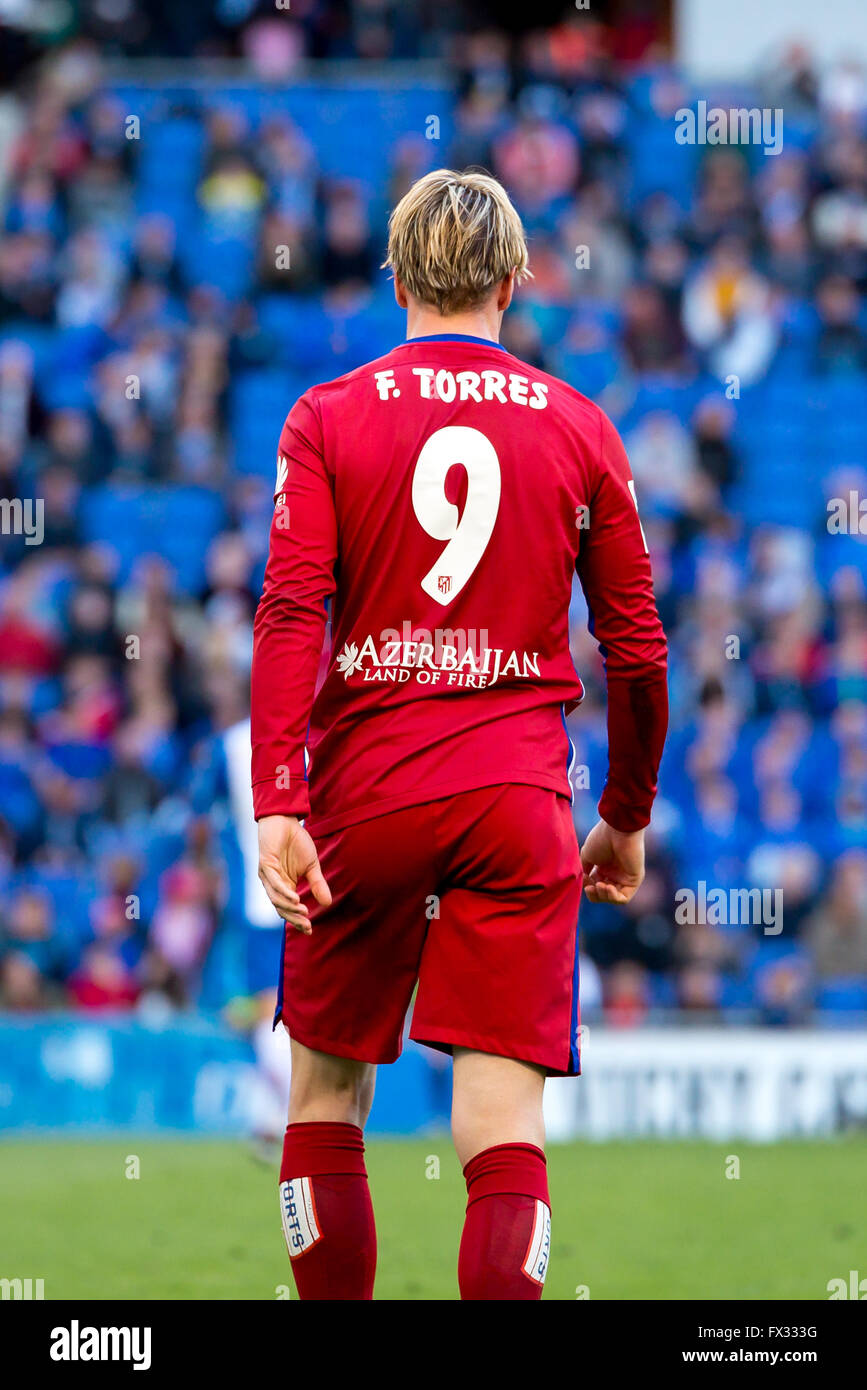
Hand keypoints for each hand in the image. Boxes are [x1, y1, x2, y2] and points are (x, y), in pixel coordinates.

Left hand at [257, 815, 331, 933]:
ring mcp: (268, 875)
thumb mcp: (312, 866)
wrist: (286, 821)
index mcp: (284, 886)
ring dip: (289, 907)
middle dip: (294, 918)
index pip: (289, 908)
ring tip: (304, 912)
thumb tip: (327, 903)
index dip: (298, 920)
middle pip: (281, 907)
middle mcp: (274, 884)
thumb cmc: (296, 842)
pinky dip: (284, 892)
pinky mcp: (265, 864)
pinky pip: (274, 883)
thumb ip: (317, 884)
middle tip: (307, 925)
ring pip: (275, 898)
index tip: (310, 930)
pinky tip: (295, 898)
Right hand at [580, 819, 644, 904]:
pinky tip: (608, 887)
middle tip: (591, 886)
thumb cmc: (602, 838)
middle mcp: (615, 873)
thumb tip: (583, 882)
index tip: (584, 878)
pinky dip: (614, 897)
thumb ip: (584, 870)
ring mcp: (625, 877)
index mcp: (604, 868)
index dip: (588, 887)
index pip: (595, 887)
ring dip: (603, 896)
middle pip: (603, 895)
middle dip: (594, 895)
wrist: (617, 829)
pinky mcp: (634, 880)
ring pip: (613, 898)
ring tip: (600, 885)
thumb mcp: (587, 855)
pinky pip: (624, 898)